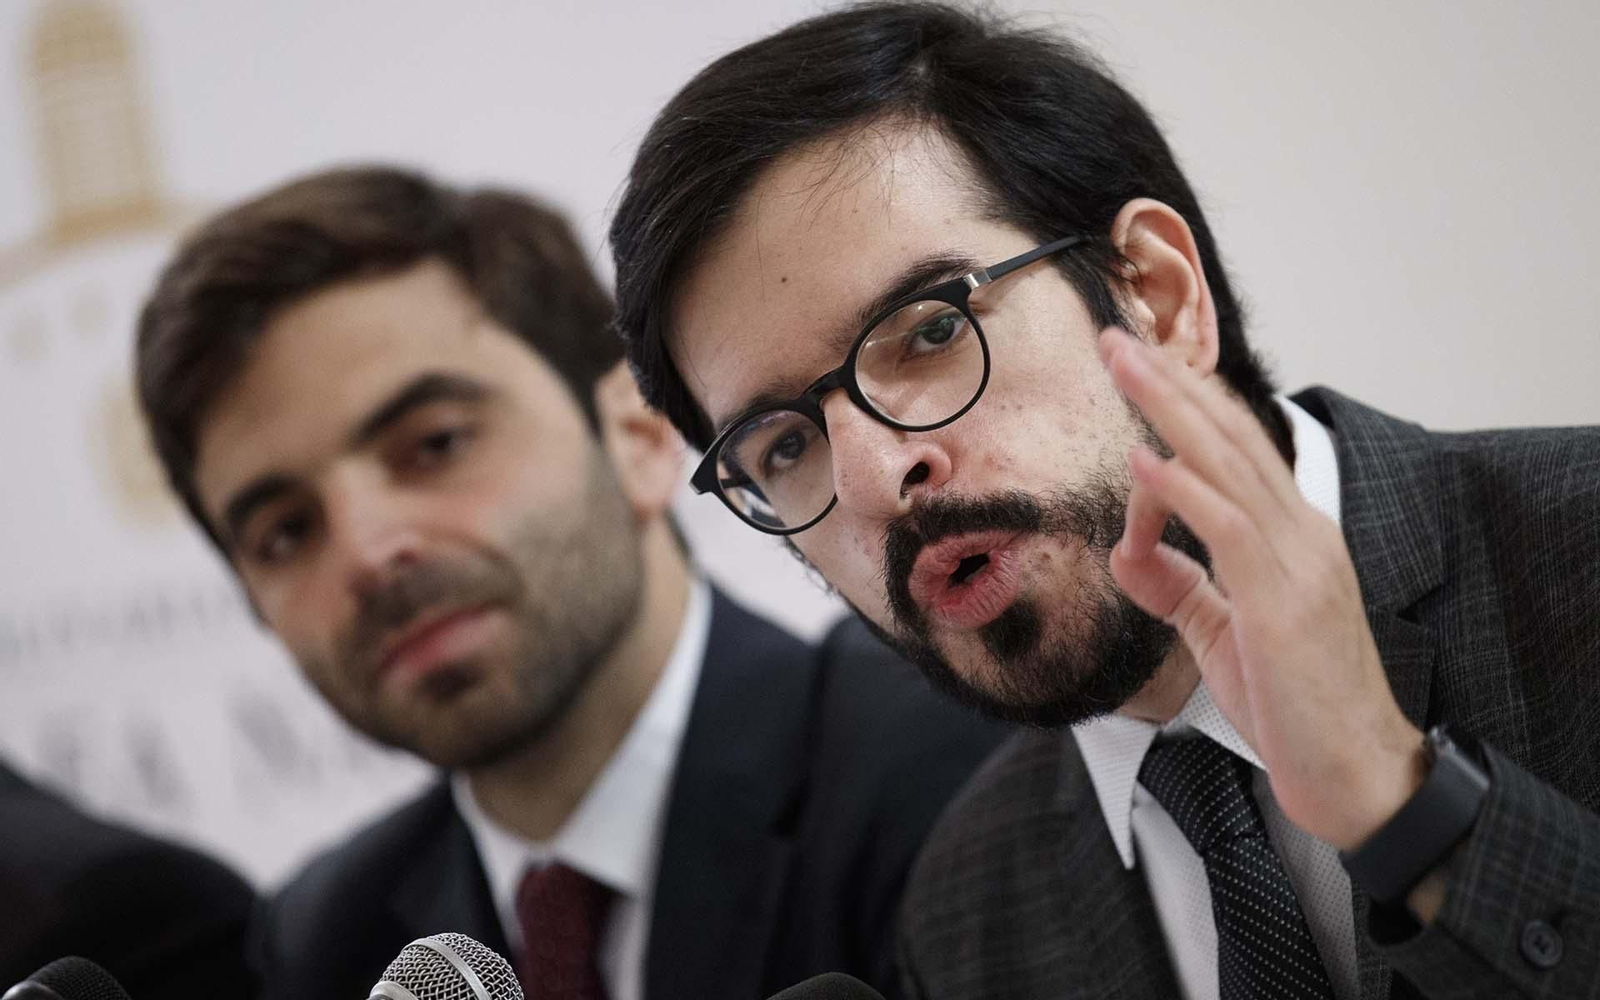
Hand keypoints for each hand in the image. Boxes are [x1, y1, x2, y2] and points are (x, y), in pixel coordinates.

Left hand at [1098, 327, 1424, 851]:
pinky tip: (1144, 458)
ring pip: (1227, 463)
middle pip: (1229, 437)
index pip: (1236, 451)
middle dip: (1170, 384)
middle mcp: (1300, 532)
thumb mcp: (1221, 631)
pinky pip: (1227, 527)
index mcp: (1292, 536)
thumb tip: (1130, 548)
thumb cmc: (1295, 705)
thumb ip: (1178, 584)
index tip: (1141, 367)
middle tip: (1118, 338)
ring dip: (1169, 409)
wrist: (1354, 772)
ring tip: (1123, 364)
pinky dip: (1183, 488)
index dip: (1187, 404)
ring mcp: (1297, 561)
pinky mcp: (1282, 599)